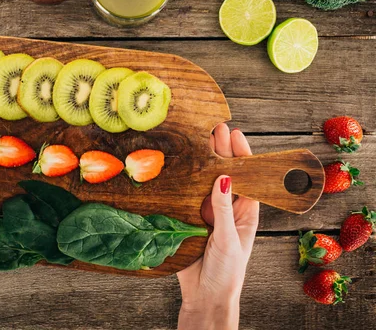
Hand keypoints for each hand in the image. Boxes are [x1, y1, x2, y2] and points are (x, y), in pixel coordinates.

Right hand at [177, 123, 258, 329]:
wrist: (205, 297)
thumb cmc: (227, 273)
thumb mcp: (229, 240)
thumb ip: (223, 209)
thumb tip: (223, 178)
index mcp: (244, 212)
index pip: (246, 177)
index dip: (241, 155)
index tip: (234, 134)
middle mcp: (226, 208)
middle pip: (224, 174)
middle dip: (220, 151)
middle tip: (214, 128)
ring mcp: (206, 213)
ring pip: (203, 182)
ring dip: (201, 162)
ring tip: (198, 139)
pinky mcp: (187, 220)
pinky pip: (185, 196)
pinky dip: (183, 181)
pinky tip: (179, 165)